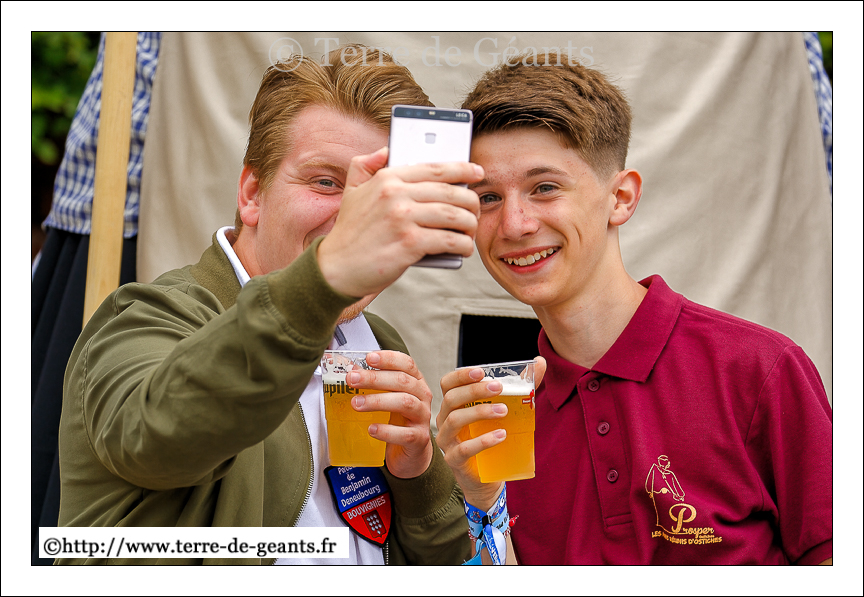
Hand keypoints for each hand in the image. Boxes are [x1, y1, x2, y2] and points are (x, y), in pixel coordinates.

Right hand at [318, 147, 482, 297]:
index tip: (477, 172)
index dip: (462, 169)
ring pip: (455, 216)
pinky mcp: (409, 244)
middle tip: (475, 211)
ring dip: (470, 225)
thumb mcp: (351, 191)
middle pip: (450, 192)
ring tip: (470, 232)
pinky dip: (463, 245)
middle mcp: (396, 194)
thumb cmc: (349, 233)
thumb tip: (384, 150)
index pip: (434, 168)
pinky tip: (463, 249)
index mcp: (386, 178)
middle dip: (471, 202)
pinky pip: (450, 241)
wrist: (336, 268)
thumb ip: (365, 165)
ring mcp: (403, 219)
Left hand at [344, 350, 433, 478]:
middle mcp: (422, 397)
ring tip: (356, 403)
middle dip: (374, 378)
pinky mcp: (419, 439)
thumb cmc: (398, 421)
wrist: (411, 452)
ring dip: (378, 401)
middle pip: (402, 381)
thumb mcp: (388, 399)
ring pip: (405, 403)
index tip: (368, 358)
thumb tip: (352, 371)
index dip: (389, 359)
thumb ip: (374, 385)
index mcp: (416, 382)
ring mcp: (422, 417)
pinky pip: (404, 433)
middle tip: (351, 380)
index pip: (407, 364)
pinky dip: (386, 430)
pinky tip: (371, 429)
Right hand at [436, 357, 546, 510]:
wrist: (487, 478)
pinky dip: (483, 440)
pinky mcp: (454, 461)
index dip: (461, 375)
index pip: (448, 384)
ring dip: (480, 412)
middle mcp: (444, 420)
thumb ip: (522, 388)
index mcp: (453, 405)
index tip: (482, 372)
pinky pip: (464, 449)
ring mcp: (447, 441)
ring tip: (504, 411)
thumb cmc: (493, 438)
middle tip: (499, 388)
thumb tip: (540, 362)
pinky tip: (501, 435)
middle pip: (451, 399)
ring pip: (455, 420)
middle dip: (474, 391)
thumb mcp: (506, 412)